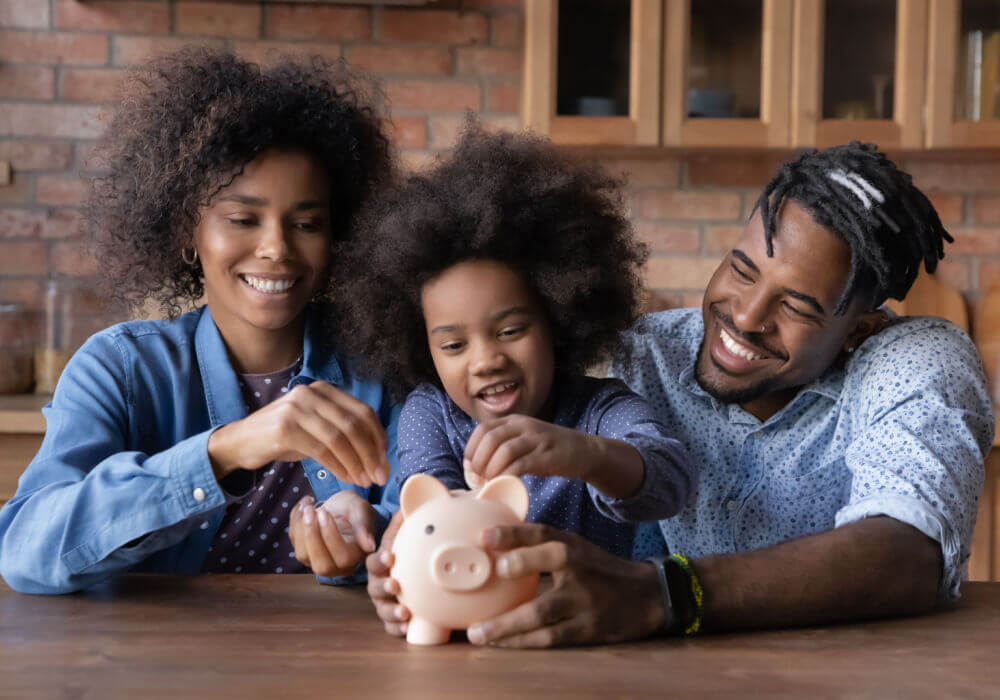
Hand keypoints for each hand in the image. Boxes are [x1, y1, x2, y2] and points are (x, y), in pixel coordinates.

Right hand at [207, 381, 388, 486]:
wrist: (239, 442)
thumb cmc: (283, 438)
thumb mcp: (315, 429)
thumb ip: (344, 434)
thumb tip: (378, 457)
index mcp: (323, 390)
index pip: (363, 411)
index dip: (378, 437)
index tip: (384, 461)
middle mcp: (311, 393)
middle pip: (354, 424)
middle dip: (371, 453)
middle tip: (379, 476)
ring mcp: (297, 408)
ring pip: (340, 437)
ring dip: (357, 463)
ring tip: (364, 481)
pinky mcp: (285, 428)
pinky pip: (322, 450)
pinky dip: (339, 466)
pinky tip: (346, 478)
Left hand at [289, 491, 375, 577]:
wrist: (342, 507)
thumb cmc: (355, 510)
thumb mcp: (361, 511)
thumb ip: (364, 526)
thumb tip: (369, 545)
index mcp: (356, 556)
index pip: (343, 557)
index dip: (331, 536)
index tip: (324, 511)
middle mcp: (337, 566)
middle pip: (322, 565)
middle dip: (312, 536)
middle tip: (310, 511)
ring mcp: (318, 561)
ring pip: (303, 555)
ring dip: (301, 528)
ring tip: (308, 505)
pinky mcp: (304, 552)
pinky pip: (294, 541)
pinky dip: (295, 520)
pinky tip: (305, 504)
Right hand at [365, 510, 409, 636]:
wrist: (403, 571)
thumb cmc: (402, 552)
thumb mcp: (401, 537)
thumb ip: (401, 524)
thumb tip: (406, 505)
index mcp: (379, 564)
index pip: (375, 561)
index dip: (381, 559)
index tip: (391, 556)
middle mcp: (377, 584)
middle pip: (375, 587)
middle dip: (385, 586)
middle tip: (396, 585)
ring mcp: (383, 602)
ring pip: (383, 609)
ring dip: (392, 611)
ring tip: (405, 612)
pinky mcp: (392, 619)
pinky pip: (391, 627)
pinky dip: (398, 629)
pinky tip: (408, 629)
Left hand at [463, 415, 591, 482]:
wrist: (584, 451)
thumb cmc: (548, 451)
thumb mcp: (524, 440)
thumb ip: (502, 446)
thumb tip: (474, 465)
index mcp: (514, 421)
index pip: (483, 429)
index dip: (471, 448)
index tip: (469, 467)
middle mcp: (524, 425)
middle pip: (490, 438)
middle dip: (478, 461)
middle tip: (476, 478)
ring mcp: (536, 439)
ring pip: (504, 451)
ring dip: (491, 470)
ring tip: (488, 483)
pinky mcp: (547, 455)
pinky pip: (520, 465)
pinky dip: (507, 476)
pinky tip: (505, 484)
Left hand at [466, 524, 663, 647]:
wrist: (647, 596)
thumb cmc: (598, 570)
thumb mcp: (577, 549)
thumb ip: (541, 546)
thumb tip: (493, 547)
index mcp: (573, 545)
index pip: (542, 533)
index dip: (514, 532)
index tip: (484, 536)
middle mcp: (580, 568)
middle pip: (550, 561)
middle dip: (519, 565)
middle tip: (489, 573)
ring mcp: (586, 600)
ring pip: (543, 611)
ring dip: (507, 624)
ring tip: (477, 633)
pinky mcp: (588, 629)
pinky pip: (551, 637)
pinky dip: (524, 642)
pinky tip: (501, 644)